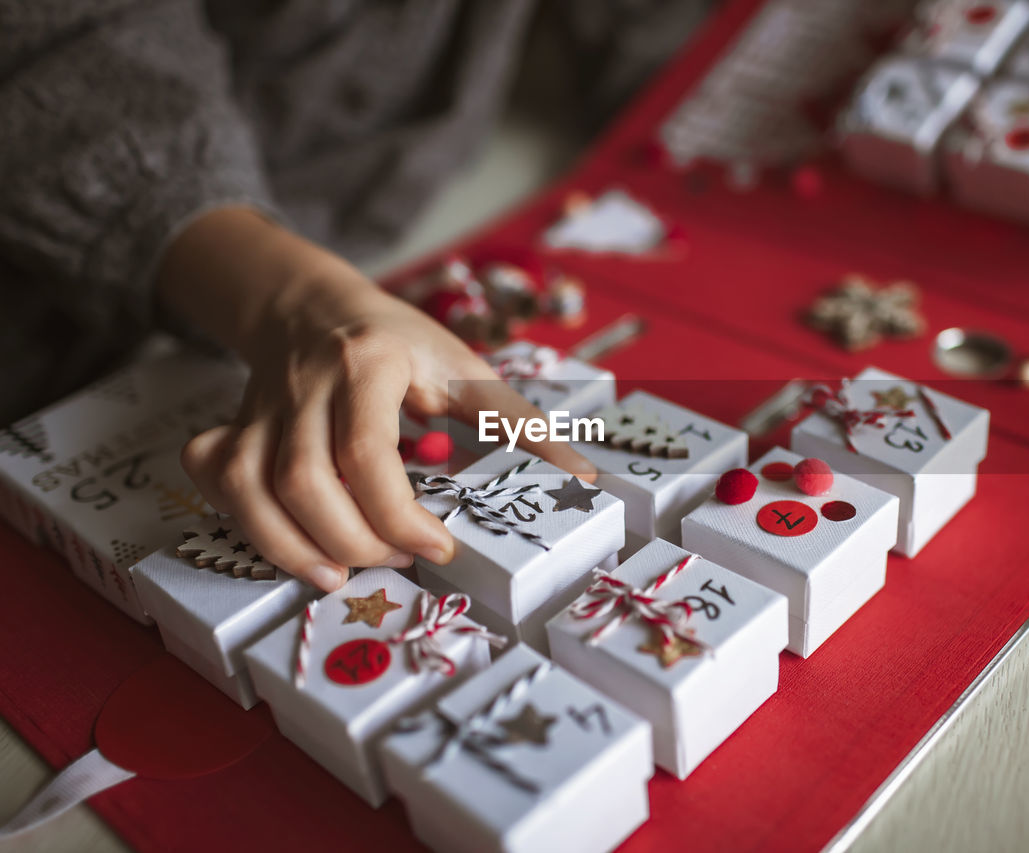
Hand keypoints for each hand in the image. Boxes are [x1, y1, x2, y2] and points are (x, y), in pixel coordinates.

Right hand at [157, 208, 594, 590]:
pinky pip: (214, 477)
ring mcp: (259, 409)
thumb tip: (583, 480)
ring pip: (249, 487)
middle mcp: (305, 386)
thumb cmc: (399, 343)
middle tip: (398, 559)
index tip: (439, 548)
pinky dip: (239, 519)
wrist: (312, 305)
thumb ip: (520, 423)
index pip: (366, 450)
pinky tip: (283, 541)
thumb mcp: (464, 369)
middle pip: (302, 479)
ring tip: (340, 574)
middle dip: (351, 539)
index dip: (397, 513)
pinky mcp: (232, 427)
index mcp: (369, 365)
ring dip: (290, 547)